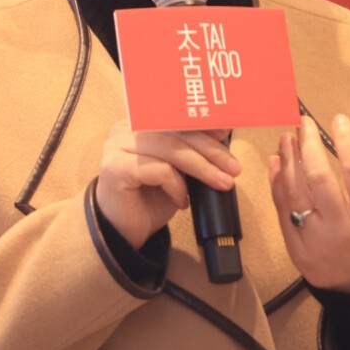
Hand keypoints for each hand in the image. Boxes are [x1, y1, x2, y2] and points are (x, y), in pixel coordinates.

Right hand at [95, 118, 239, 249]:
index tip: (226, 133)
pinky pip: (159, 170)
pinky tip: (182, 202)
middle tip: (233, 168)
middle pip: (175, 131)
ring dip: (202, 168)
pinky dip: (178, 186)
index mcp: (137, 124)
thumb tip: (221, 134)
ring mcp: (116, 147)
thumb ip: (189, 151)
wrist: (122, 232)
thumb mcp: (176, 170)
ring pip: (170, 149)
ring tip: (221, 183)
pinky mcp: (115, 168)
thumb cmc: (149, 199)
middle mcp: (124, 130)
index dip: (202, 123)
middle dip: (210, 150)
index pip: (174, 117)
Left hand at [269, 114, 349, 291]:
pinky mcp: (297, 250)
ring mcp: (316, 242)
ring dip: (288, 161)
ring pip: (295, 194)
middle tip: (303, 124)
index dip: (346, 142)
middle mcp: (342, 231)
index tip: (339, 120)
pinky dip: (277, 184)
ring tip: (287, 138)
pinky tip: (277, 163)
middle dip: (308, 146)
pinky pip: (283, 211)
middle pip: (319, 180)